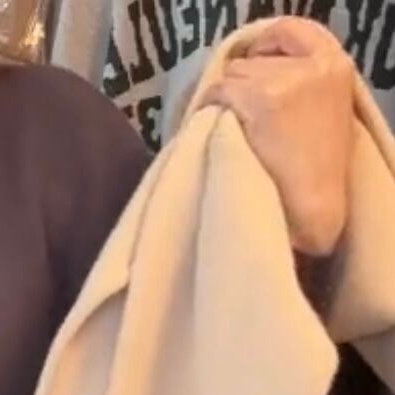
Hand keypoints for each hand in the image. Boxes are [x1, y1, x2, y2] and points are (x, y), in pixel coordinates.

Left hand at [203, 19, 353, 255]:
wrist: (313, 214)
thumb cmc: (315, 180)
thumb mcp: (323, 118)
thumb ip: (303, 88)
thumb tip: (259, 74)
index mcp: (334, 66)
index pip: (289, 31)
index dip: (264, 48)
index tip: (251, 72)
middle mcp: (312, 65)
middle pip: (253, 59)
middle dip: (241, 85)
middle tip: (239, 119)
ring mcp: (286, 80)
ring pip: (232, 76)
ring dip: (226, 102)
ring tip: (234, 135)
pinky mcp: (261, 98)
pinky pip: (218, 93)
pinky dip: (209, 111)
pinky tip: (218, 138)